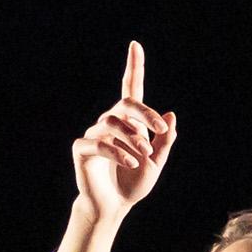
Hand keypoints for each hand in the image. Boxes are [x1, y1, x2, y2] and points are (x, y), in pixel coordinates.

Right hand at [73, 40, 177, 226]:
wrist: (114, 206)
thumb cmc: (134, 182)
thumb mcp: (156, 163)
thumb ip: (164, 142)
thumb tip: (170, 116)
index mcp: (129, 123)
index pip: (131, 89)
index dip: (133, 67)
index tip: (135, 45)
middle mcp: (110, 123)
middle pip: (125, 104)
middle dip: (144, 115)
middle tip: (160, 133)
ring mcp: (94, 135)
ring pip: (113, 124)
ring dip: (133, 138)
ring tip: (144, 156)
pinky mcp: (82, 150)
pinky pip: (100, 143)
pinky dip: (118, 152)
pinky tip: (131, 162)